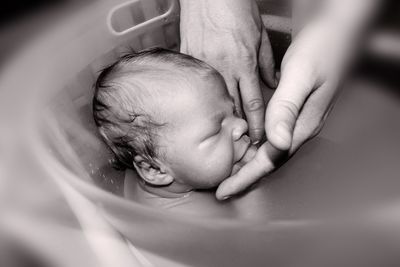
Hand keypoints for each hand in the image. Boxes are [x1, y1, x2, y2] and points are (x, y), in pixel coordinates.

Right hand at [179, 0, 275, 143]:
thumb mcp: (259, 34)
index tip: (256, 138)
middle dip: (237, 127)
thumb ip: (266, 62)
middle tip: (241, 143)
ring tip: (223, 132)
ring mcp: (204, 65)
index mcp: (244, 63)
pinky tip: (204, 107)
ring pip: (213, 99)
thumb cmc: (235, 9)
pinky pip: (197, 84)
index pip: (252, 103)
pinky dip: (202, 97)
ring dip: (220, 117)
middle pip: (232, 107)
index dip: (255, 124)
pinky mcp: (189, 60)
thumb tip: (272, 82)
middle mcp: (224, 68)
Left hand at [216, 20, 344, 199]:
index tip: (225, 190)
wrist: (338, 28)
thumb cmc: (323, 47)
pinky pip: (270, 134)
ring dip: (247, 161)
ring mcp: (297, 117)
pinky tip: (242, 142)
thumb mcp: (302, 75)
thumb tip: (277, 143)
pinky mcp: (292, 107)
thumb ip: (287, 108)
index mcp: (302, 124)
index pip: (270, 160)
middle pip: (268, 160)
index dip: (245, 177)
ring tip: (226, 170)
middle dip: (243, 175)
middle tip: (220, 186)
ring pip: (268, 149)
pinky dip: (253, 143)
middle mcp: (300, 125)